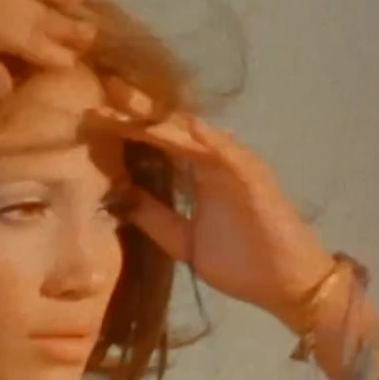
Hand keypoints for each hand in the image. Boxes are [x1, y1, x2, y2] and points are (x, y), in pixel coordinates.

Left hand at [92, 82, 335, 330]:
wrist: (286, 287)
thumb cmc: (241, 264)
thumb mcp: (182, 242)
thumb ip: (154, 217)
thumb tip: (118, 197)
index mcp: (197, 174)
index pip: (157, 143)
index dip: (128, 128)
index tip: (92, 117)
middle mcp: (214, 162)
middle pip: (172, 129)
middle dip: (139, 112)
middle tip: (105, 92)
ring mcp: (235, 167)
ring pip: (194, 136)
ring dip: (163, 119)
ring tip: (131, 102)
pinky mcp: (255, 180)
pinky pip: (231, 155)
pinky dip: (211, 140)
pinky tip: (189, 127)